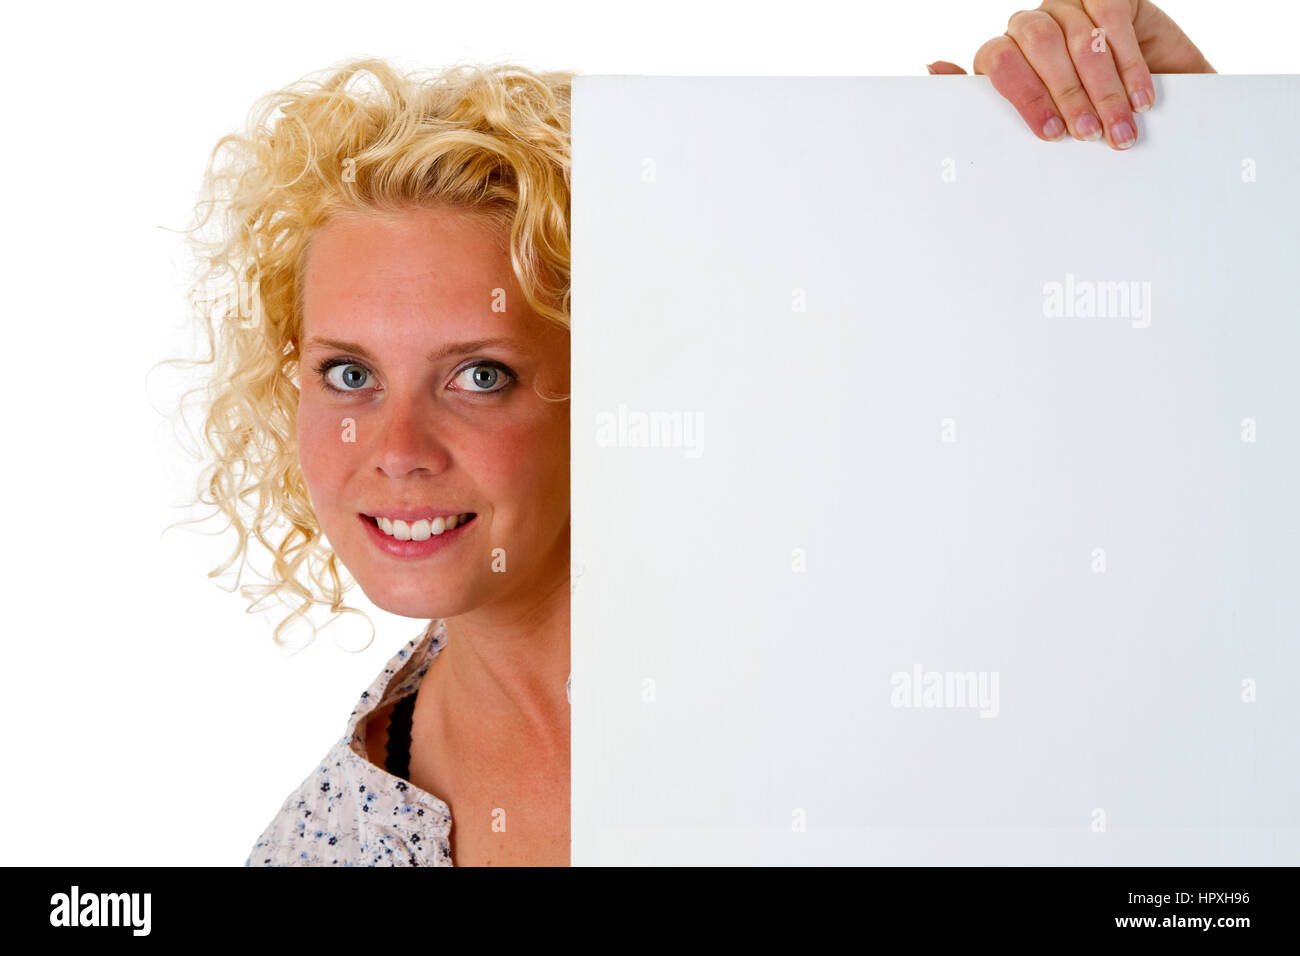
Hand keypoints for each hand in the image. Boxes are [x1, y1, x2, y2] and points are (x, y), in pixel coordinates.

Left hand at [928, 0, 1215, 149]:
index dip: (1025, 95)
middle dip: (1067, 94)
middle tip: (1087, 134)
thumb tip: (933, 66)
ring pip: (1081, 38)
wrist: (1145, 100)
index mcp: (1005, 54)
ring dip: (1104, 90)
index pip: (999, 60)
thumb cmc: (1080, 115)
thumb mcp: (1038, 119)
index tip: (1050, 133)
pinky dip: (1129, 65)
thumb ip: (990, 99)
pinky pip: (1114, 21)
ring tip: (1118, 129)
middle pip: (1039, 45)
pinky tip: (1140, 98)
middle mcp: (1033, 26)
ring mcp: (1071, 7)